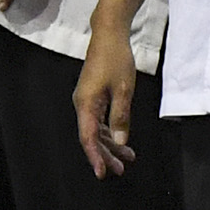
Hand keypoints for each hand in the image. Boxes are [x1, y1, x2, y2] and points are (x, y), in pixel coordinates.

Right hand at [71, 25, 137, 177]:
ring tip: (127, 158)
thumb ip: (121, 117)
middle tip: (121, 169)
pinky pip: (98, 121)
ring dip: (110, 145)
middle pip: (91, 137)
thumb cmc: (116, 58)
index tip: (102, 173)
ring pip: (96, 131)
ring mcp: (86, 101)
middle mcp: (82, 105)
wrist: (109, 35)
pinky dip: (110, 132)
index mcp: (86, 103)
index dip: (95, 157)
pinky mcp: (93, 97)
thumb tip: (120, 142)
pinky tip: (122, 140)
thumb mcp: (124, 89)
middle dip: (106, 155)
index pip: (88, 138)